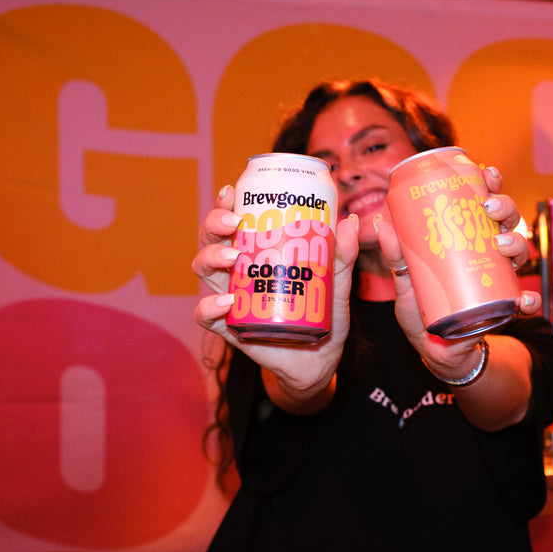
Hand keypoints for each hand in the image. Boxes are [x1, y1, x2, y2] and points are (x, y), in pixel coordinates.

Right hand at [192, 185, 360, 412]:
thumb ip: (342, 257)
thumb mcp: (337, 285)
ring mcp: (230, 299)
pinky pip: (206, 315)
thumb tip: (349, 221)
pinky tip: (228, 302)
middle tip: (231, 221)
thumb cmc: (322, 315)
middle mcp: (238, 272)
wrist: (319, 360)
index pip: (233, 223)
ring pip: (203, 270)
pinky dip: (209, 306)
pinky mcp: (229, 328)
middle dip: (213, 224)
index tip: (231, 191)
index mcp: (257, 254)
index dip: (224, 204)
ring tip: (232, 256)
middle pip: (210, 240)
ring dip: (211, 257)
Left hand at [373, 165, 540, 375]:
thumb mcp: (407, 283)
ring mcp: (502, 280)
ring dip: (517, 243)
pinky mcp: (507, 309)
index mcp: (470, 239)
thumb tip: (379, 223)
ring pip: (521, 252)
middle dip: (505, 207)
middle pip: (508, 221)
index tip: (487, 173)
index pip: (485, 205)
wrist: (439, 352)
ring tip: (501, 243)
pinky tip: (523, 299)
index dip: (492, 185)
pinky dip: (530, 300)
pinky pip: (527, 302)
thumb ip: (396, 258)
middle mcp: (491, 254)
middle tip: (488, 208)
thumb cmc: (423, 310)